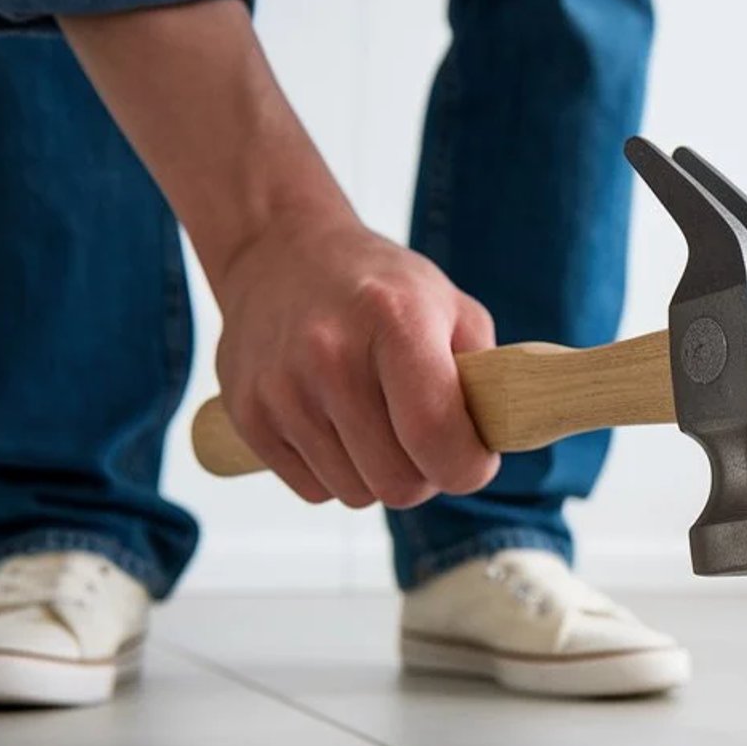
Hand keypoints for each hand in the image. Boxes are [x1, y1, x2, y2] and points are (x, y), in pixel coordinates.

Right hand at [212, 214, 499, 507]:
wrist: (279, 251)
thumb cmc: (381, 288)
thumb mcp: (451, 308)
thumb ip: (485, 377)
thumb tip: (499, 443)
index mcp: (394, 321)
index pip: (437, 438)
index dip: (469, 468)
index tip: (473, 456)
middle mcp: (330, 355)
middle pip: (397, 484)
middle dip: (424, 476)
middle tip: (424, 440)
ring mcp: (281, 387)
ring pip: (355, 494)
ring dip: (376, 474)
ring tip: (375, 423)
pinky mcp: (247, 415)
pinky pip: (312, 490)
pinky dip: (334, 472)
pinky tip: (335, 424)